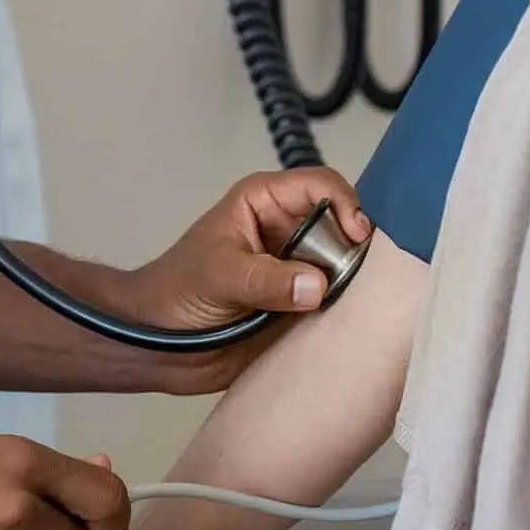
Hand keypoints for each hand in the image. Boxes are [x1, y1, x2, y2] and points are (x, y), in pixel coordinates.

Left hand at [120, 169, 370, 389]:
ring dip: (358, 281)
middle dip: (359, 247)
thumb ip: (267, 280)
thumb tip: (318, 286)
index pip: (320, 186)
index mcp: (266, 201)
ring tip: (368, 301)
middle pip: (343, 225)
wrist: (160, 343)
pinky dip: (350, 308)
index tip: (357, 237)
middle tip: (369, 277)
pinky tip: (359, 320)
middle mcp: (289, 230)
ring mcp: (297, 268)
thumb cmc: (177, 290)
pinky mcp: (302, 304)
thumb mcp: (220, 276)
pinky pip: (339, 300)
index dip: (345, 204)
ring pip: (346, 264)